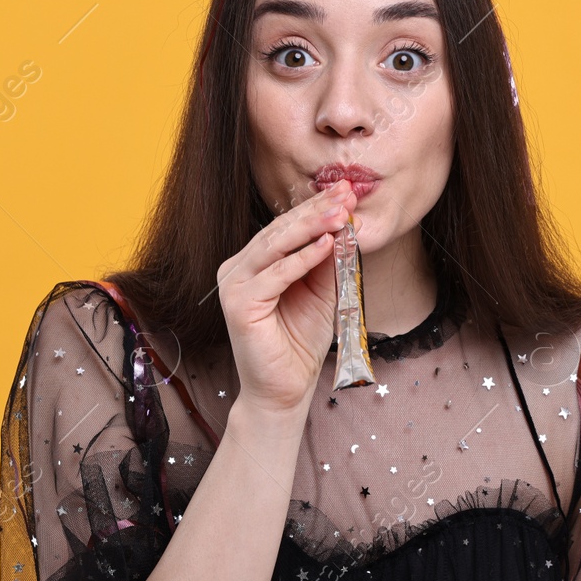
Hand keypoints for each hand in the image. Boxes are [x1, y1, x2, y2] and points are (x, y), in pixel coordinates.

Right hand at [217, 178, 358, 417]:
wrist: (286, 389)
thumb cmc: (301, 341)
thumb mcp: (322, 292)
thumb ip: (327, 260)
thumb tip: (344, 223)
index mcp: (253, 263)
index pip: (286, 227)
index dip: (316, 208)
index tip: (347, 191)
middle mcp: (237, 269)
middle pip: (280, 231)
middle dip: (316, 211)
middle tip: (346, 194)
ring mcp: (233, 285)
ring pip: (276, 247)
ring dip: (312, 227)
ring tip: (341, 213)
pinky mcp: (238, 305)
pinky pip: (275, 275)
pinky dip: (302, 259)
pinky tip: (326, 244)